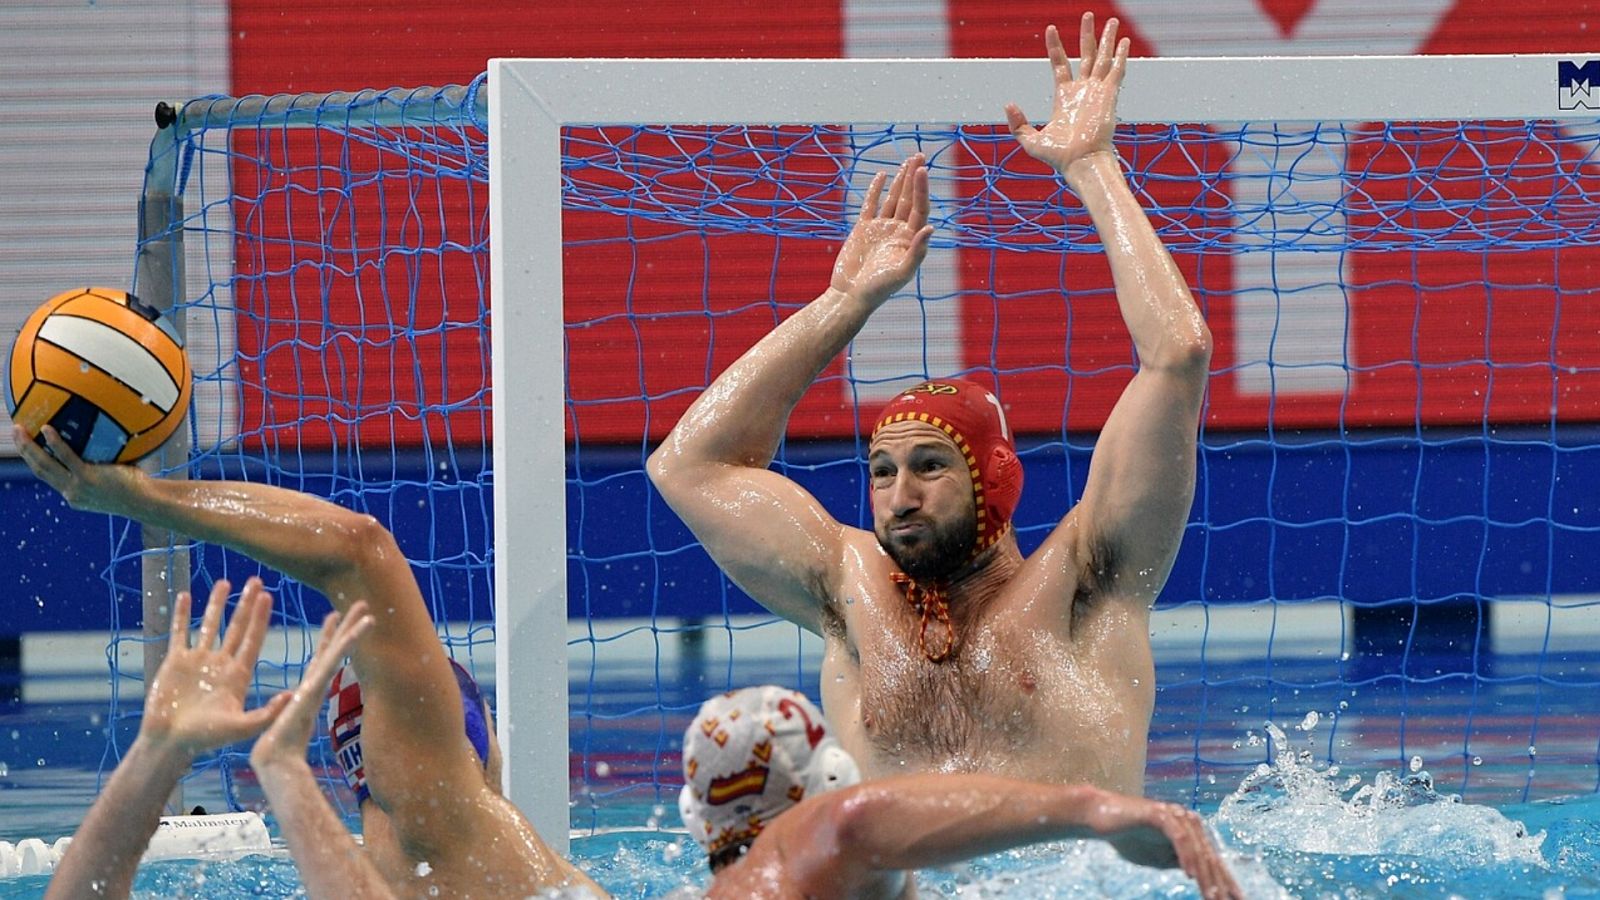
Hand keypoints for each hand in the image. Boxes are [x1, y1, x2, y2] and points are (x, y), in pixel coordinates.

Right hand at [13, 423, 146, 515]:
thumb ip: (101, 466)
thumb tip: (102, 438)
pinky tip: (47, 428)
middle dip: (23, 450)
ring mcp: (77, 486)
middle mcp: (70, 492)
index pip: (48, 476)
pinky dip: (54, 443)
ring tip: (19, 428)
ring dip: (28, 447)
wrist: (146, 502)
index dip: (33, 461)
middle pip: (39, 469)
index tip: (25, 446)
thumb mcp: (111, 480)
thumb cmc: (135, 488)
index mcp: (73, 495)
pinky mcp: (87, 478)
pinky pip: (66, 457)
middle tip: (15, 432)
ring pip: (44, 464)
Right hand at [143, 578, 290, 757]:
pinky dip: (182, 615)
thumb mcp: (241, 727)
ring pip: (209, 625)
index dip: (261, 618)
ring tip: (225, 582)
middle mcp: (220, 664)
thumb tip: (291, 696)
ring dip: (216, 604)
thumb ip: (266, 713)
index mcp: (238, 675)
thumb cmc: (206, 738)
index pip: (253, 639)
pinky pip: (179, 632)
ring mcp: (198, 661)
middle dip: (246, 604)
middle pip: (236, 627)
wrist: (170, 743)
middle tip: (256, 580)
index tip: (268, 596)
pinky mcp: (175, 662)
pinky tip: (185, 596)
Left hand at [250, 601, 373, 774]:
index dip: (328, 639)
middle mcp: (316, 685)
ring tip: (366, 610)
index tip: (334, 618)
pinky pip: (334, 659)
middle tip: (361, 605)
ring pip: (338, 651)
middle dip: (348, 628)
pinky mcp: (319, 685)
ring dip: (353, 629)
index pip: (319, 660)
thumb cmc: (274, 750)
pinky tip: (360, 627)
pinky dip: (349, 642)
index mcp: (306, 692)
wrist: (276, 759)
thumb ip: (282, 714)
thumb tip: (285, 709)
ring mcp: (319, 684)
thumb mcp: (278, 725)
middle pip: (334, 650)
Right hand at [829, 153, 933, 308]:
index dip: (921, 189)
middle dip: (914, 177)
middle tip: (920, 154)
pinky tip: (882, 176)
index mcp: (910, 240)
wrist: (851, 296)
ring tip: (909, 161)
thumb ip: (917, 253)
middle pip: (909, 198)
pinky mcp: (863, 229)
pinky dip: (875, 190)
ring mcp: (881, 229)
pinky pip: (871, 205)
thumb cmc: (878, 290)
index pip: (919, 208)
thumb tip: (930, 228)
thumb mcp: (901, 274)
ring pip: (892, 198)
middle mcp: (898, 231)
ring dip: (900, 180)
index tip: (922, 170)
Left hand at [1004, 12, 1129, 180]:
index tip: (1051, 29)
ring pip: (1103, 59)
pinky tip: (1124, 41)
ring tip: (1113, 21)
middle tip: (1088, 15)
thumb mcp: (1030, 141)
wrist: (1081, 163)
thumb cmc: (1059, 157)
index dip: (1055, 47)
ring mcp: (1097, 92)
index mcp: (1065, 97)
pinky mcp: (1109, 96)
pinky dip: (1120, 56)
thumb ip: (1017, 124)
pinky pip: (1116, 71)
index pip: (1060, 64)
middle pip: (1086, 55)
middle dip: (1087, 35)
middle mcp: (1083, 91)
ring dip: (1108, 39)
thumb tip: (1009, 104)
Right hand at [1080, 788, 1242, 899]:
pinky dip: (1186, 856)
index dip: (1224, 880)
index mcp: (1191, 831)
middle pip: (1209, 855)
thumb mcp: (1160, 858)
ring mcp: (1175, 815)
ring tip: (1211, 894)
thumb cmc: (1130, 837)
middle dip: (1219, 882)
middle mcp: (1188, 820)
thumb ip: (1180, 862)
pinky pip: (1179, 838)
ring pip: (1197, 849)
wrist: (1099, 817)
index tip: (1235, 899)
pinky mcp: (1160, 814)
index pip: (1212, 859)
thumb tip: (1200, 876)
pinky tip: (1190, 874)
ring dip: (1205, 875)